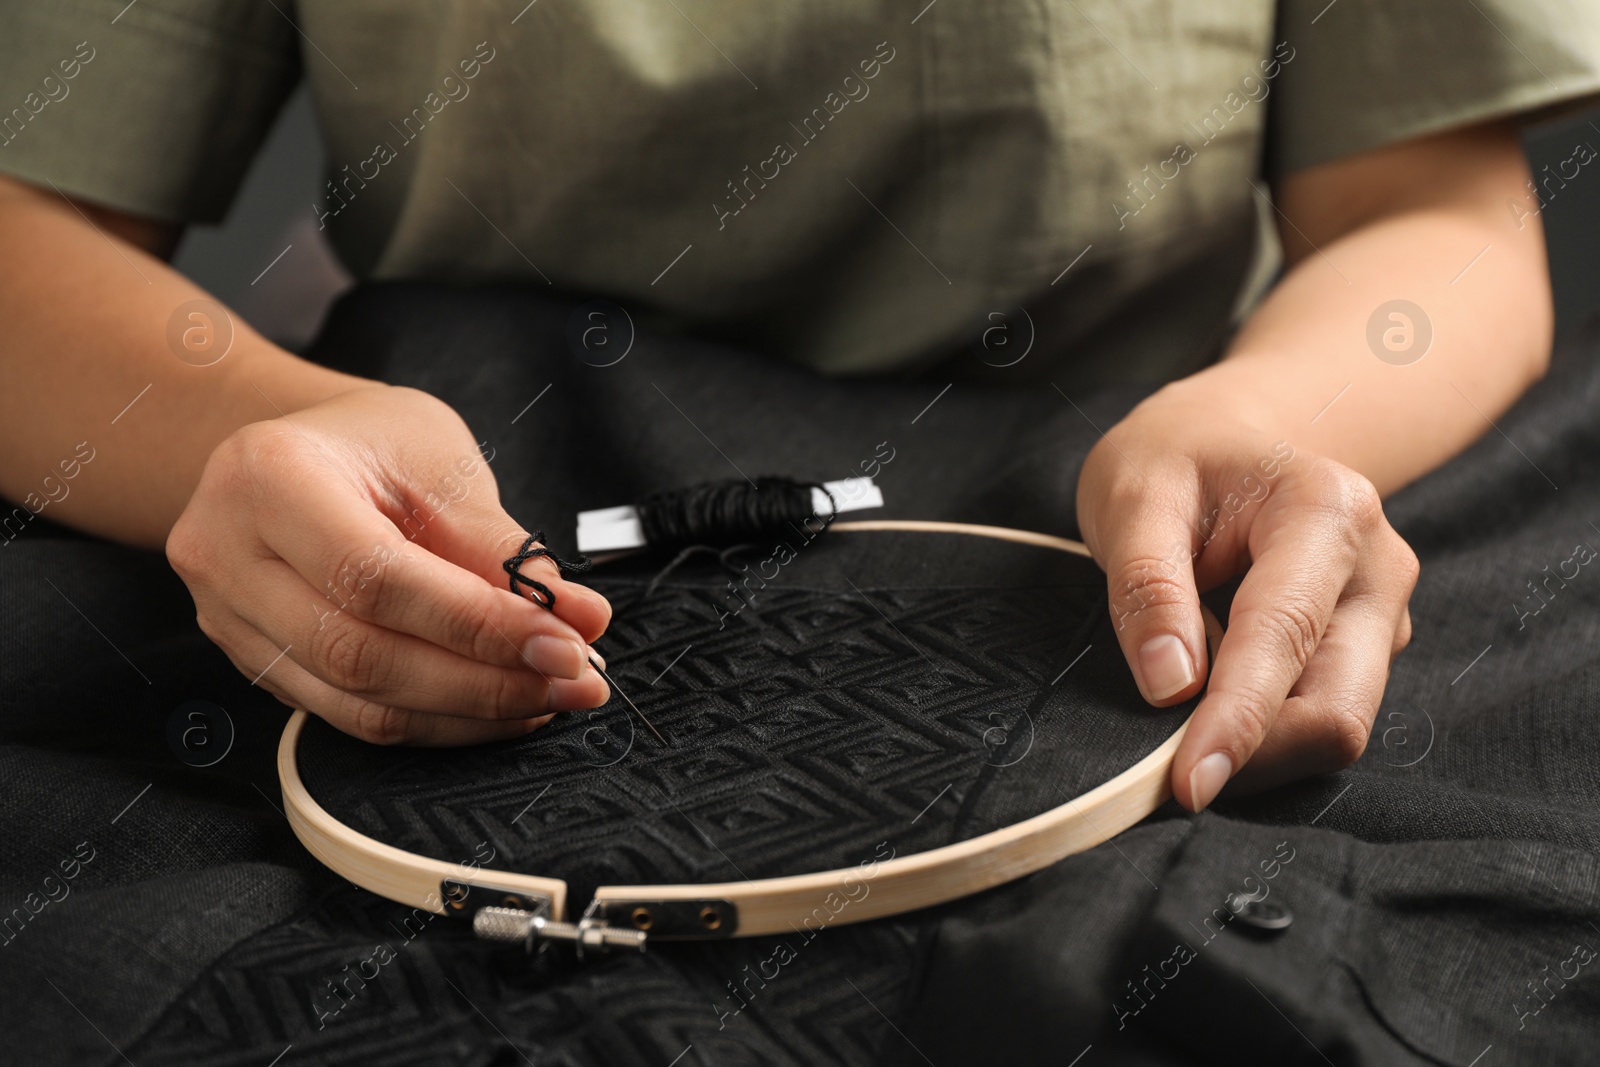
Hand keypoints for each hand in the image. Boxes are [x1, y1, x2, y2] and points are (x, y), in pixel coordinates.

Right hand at [168, 384, 612, 744]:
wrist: (293, 449)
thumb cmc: (369, 442)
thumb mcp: (440, 462)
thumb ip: (500, 546)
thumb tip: (581, 620)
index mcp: (268, 479)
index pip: (378, 580)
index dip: (480, 626)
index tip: (569, 643)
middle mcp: (227, 556)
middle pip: (363, 656)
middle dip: (486, 681)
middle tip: (577, 679)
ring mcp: (228, 620)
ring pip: (358, 703)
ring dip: (470, 712)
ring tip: (551, 693)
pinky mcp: (253, 664)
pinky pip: (352, 716)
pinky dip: (437, 720)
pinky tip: (499, 704)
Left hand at [1074, 381, 1418, 808]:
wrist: (1227, 439)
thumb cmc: (1176, 460)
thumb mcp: (1134, 496)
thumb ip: (1148, 585)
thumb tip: (1170, 686)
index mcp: (1327, 512)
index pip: (1285, 638)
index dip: (1237, 721)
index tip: (1189, 782)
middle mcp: (1376, 570)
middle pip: (1337, 707)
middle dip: (1254, 753)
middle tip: (1163, 773)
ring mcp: (1380, 617)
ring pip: (1335, 724)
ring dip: (1256, 750)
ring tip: (1175, 732)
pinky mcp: (1365, 651)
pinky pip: (1320, 717)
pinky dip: (1262, 736)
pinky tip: (1207, 714)